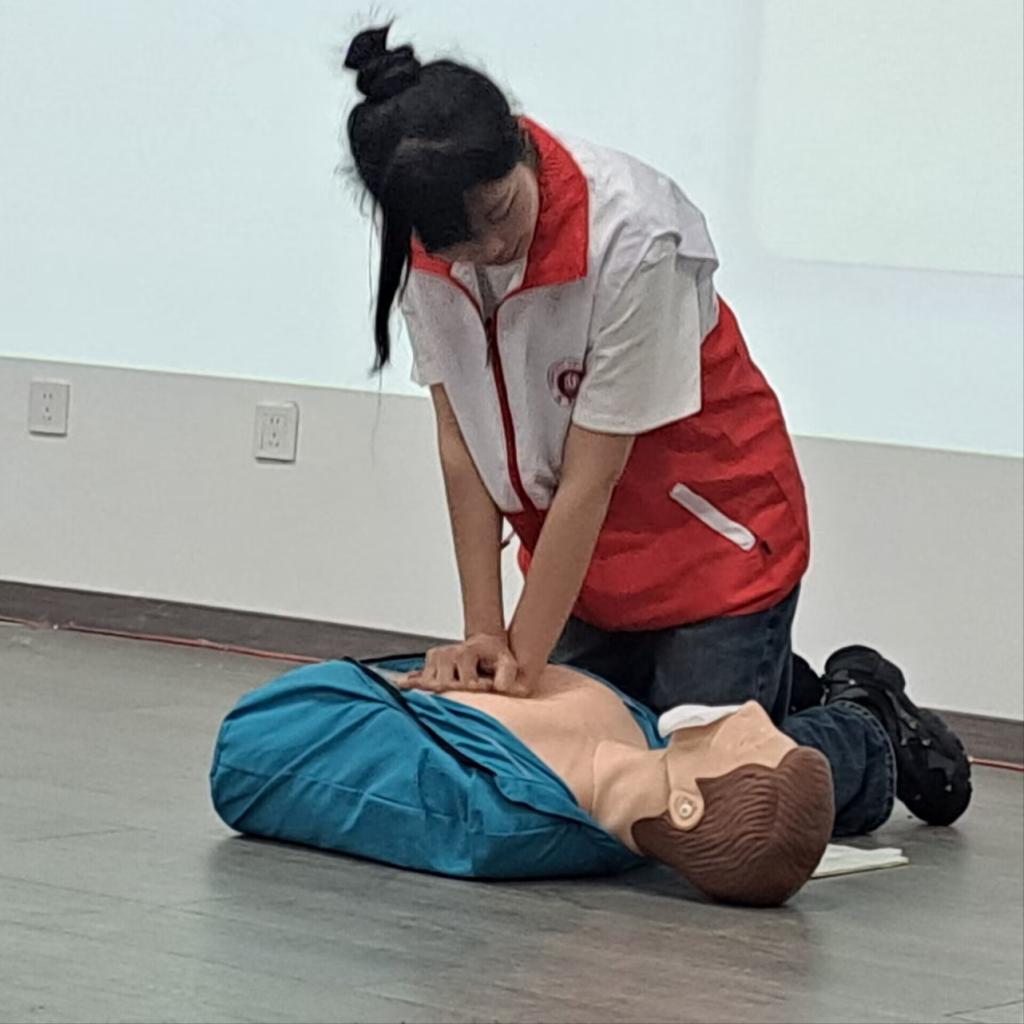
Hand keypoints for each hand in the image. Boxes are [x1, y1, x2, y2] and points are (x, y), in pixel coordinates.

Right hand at [403, 633, 527, 695]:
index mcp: (465, 654)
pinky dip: (410, 683)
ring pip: (428, 684)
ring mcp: (436, 658)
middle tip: (461, 702)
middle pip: (442, 685)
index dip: (473, 692)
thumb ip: (506, 674)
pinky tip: (400, 686)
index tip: (481, 692)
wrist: (485, 643)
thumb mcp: (507, 662)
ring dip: (436, 695)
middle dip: (453, 695)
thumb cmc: (496, 656)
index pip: (465, 682)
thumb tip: (500, 688)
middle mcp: (447, 654)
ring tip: (444, 702)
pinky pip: (417, 677)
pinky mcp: (428, 662)